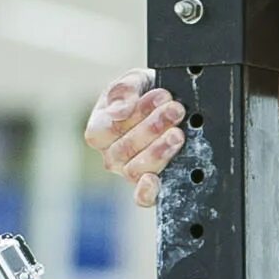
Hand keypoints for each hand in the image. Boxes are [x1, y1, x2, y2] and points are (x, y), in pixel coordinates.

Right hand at [86, 67, 185, 207]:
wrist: (172, 105)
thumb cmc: (147, 92)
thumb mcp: (135, 81)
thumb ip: (123, 90)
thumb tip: (117, 112)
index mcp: (100, 129)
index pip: (104, 130)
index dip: (133, 115)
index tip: (162, 96)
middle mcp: (111, 154)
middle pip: (124, 149)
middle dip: (154, 126)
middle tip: (176, 109)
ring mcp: (128, 171)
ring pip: (135, 169)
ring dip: (159, 150)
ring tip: (178, 132)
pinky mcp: (148, 185)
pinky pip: (141, 198)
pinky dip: (146, 192)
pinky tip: (155, 180)